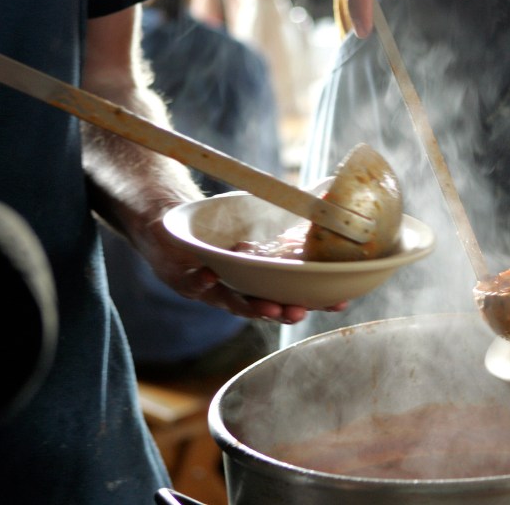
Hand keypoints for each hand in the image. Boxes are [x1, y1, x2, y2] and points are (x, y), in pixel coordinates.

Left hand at [128, 209, 347, 324]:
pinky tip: (211, 276)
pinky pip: (193, 285)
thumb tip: (328, 197)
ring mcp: (212, 288)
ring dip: (252, 308)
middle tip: (299, 311)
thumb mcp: (258, 215)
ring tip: (268, 308)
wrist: (171, 221)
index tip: (338, 303)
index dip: (316, 300)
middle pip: (266, 306)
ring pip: (234, 303)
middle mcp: (239, 289)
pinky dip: (202, 282)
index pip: (293, 292)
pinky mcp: (183, 280)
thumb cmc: (218, 221)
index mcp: (262, 277)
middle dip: (284, 311)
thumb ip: (290, 213)